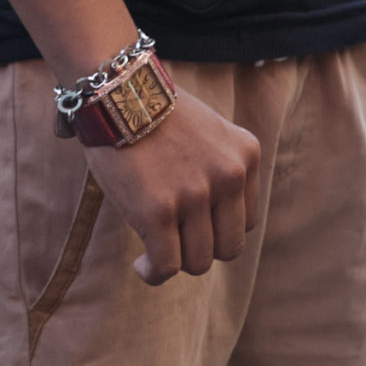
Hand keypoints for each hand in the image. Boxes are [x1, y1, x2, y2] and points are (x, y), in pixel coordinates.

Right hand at [85, 89, 262, 285]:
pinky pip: (167, 266)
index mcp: (247, 155)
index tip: (193, 226)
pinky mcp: (158, 212)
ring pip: (199, 261)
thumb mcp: (211, 134)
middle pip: (229, 248)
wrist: (119, 93)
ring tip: (154, 252)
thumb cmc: (157, 116)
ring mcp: (195, 195)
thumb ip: (220, 169)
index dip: (217, 230)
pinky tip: (141, 265)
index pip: (246, 221)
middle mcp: (229, 176)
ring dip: (175, 262)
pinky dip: (154, 273)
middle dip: (201, 251)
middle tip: (175, 241)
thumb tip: (212, 222)